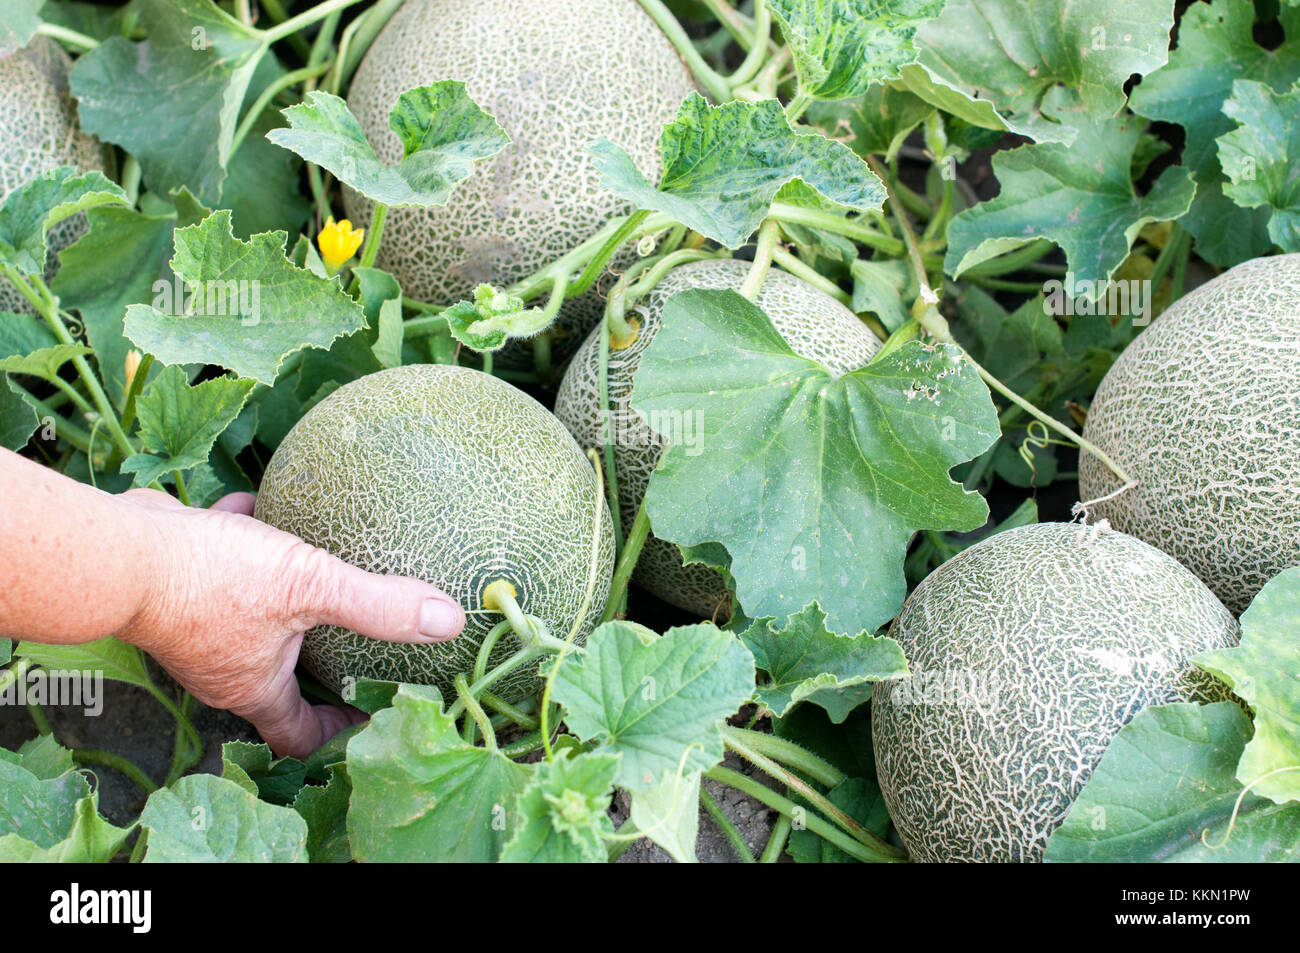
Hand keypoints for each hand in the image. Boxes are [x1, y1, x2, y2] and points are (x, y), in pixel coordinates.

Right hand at [118, 488, 464, 757]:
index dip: (338, 733)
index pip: (299, 733)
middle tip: (355, 646)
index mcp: (253, 685)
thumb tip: (447, 621)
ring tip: (318, 579)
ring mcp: (194, 626)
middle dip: (316, 667)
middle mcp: (221, 666)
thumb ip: (378, 605)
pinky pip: (219, 565)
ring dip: (283, 602)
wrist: (117, 549)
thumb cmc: (211, 579)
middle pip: (276, 681)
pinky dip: (243, 542)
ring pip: (248, 620)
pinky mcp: (177, 583)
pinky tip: (262, 508)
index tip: (371, 715)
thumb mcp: (309, 586)